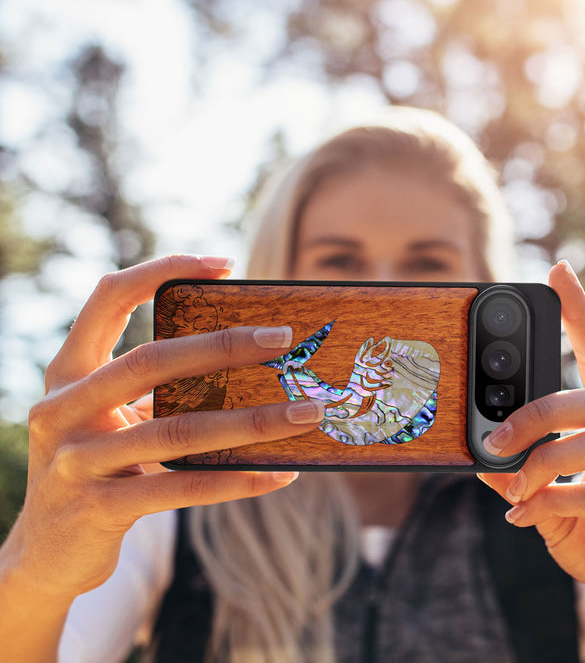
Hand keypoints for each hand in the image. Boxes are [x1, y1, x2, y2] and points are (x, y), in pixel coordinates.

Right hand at [3, 255, 324, 602]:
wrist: (46, 553)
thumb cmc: (97, 466)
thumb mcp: (112, 418)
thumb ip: (156, 390)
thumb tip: (247, 363)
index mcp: (68, 372)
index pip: (108, 298)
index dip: (162, 270)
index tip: (224, 264)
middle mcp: (63, 408)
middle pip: (151, 360)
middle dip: (223, 346)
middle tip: (283, 338)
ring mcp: (76, 460)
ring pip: (178, 430)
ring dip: (252, 421)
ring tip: (306, 413)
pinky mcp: (98, 508)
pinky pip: (182, 488)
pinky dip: (236, 481)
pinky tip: (279, 475)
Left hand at [478, 261, 584, 655]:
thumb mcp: (553, 503)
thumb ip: (523, 478)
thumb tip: (481, 459)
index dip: (582, 315)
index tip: (558, 272)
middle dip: (541, 410)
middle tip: (495, 435)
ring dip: (545, 460)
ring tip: (512, 485)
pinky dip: (554, 503)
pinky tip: (525, 517)